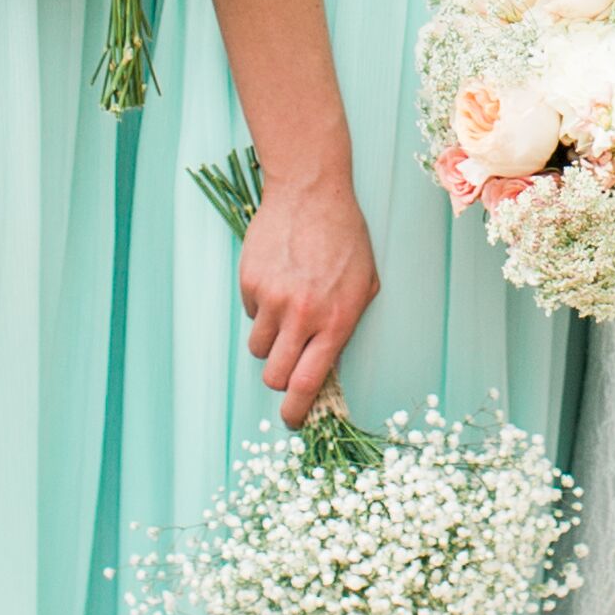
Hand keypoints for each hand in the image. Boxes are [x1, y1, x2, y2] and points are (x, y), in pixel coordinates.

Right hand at [237, 156, 377, 431]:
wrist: (312, 192)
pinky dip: (260, 306)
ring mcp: (272, 299)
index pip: (308, 384)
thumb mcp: (364, 285)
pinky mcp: (250, 282)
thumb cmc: (345, 238)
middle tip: (283, 368)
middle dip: (277, 380)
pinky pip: (250, 313)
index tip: (292, 422)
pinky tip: (277, 279)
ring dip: (269, 340)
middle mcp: (302, 316)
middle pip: (274, 376)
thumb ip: (346, 326)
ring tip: (286, 310)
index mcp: (336, 322)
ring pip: (258, 348)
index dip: (296, 411)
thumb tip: (327, 364)